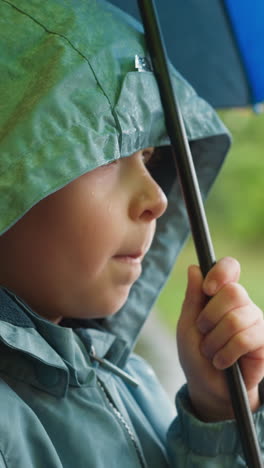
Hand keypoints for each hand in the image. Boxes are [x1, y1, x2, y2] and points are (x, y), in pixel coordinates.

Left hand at [177, 257, 263, 421]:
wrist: (208, 386)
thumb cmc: (196, 353)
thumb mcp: (187, 325)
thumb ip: (193, 298)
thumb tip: (194, 268)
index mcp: (222, 294)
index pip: (230, 267)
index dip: (221, 272)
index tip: (207, 289)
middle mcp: (242, 304)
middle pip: (234, 292)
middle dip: (211, 316)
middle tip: (203, 331)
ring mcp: (255, 322)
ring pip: (236, 318)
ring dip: (215, 340)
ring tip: (211, 352)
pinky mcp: (263, 343)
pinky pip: (245, 340)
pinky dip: (226, 353)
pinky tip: (222, 362)